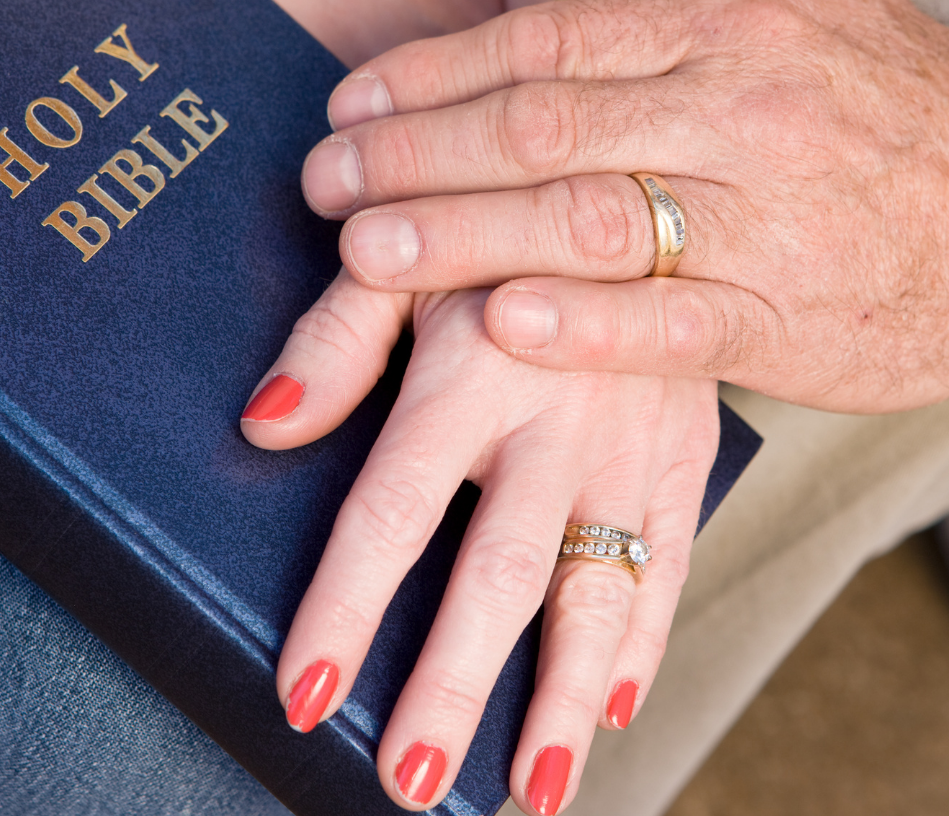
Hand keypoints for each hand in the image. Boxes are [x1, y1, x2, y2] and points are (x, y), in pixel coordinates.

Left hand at [240, 274, 718, 813]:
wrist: (634, 193)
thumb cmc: (494, 225)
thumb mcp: (404, 255)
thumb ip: (335, 340)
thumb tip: (265, 425)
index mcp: (471, 368)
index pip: (394, 511)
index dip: (346, 607)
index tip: (304, 694)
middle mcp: (557, 417)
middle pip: (499, 573)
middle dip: (453, 682)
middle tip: (411, 777)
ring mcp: (631, 442)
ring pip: (598, 587)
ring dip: (559, 695)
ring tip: (530, 793)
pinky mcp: (684, 453)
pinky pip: (672, 562)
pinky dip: (645, 643)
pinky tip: (611, 713)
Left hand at [292, 0, 948, 413]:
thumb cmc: (919, 105)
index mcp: (737, 28)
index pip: (549, 38)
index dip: (434, 69)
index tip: (350, 98)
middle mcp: (746, 112)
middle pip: (543, 123)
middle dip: (414, 152)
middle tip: (319, 178)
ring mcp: (772, 221)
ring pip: (588, 217)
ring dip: (462, 234)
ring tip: (363, 252)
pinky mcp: (795, 322)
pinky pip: (671, 323)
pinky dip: (582, 324)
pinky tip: (499, 323)